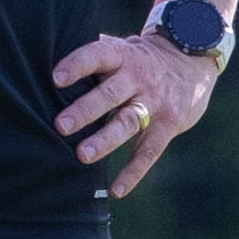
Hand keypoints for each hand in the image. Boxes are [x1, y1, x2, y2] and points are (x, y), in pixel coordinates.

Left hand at [50, 31, 216, 199]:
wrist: (191, 60)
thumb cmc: (141, 58)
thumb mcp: (122, 48)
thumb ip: (94, 54)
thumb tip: (47, 52)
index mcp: (123, 55)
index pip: (98, 56)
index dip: (78, 65)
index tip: (56, 78)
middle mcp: (139, 78)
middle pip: (110, 94)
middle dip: (85, 110)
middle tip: (60, 125)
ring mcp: (155, 102)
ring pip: (128, 122)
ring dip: (105, 140)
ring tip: (82, 155)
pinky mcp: (169, 125)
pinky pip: (149, 151)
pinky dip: (133, 172)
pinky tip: (116, 190)